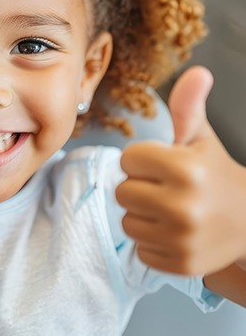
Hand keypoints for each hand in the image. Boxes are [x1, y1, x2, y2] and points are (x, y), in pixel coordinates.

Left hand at [116, 66, 245, 275]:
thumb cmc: (214, 174)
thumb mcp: (200, 138)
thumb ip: (188, 106)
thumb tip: (197, 71)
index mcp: (186, 168)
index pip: (127, 159)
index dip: (142, 160)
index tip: (162, 165)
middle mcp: (184, 205)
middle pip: (122, 191)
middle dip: (140, 187)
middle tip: (165, 189)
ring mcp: (182, 238)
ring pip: (127, 221)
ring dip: (142, 216)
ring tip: (169, 211)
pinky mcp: (181, 264)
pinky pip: (140, 249)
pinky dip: (152, 242)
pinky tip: (174, 233)